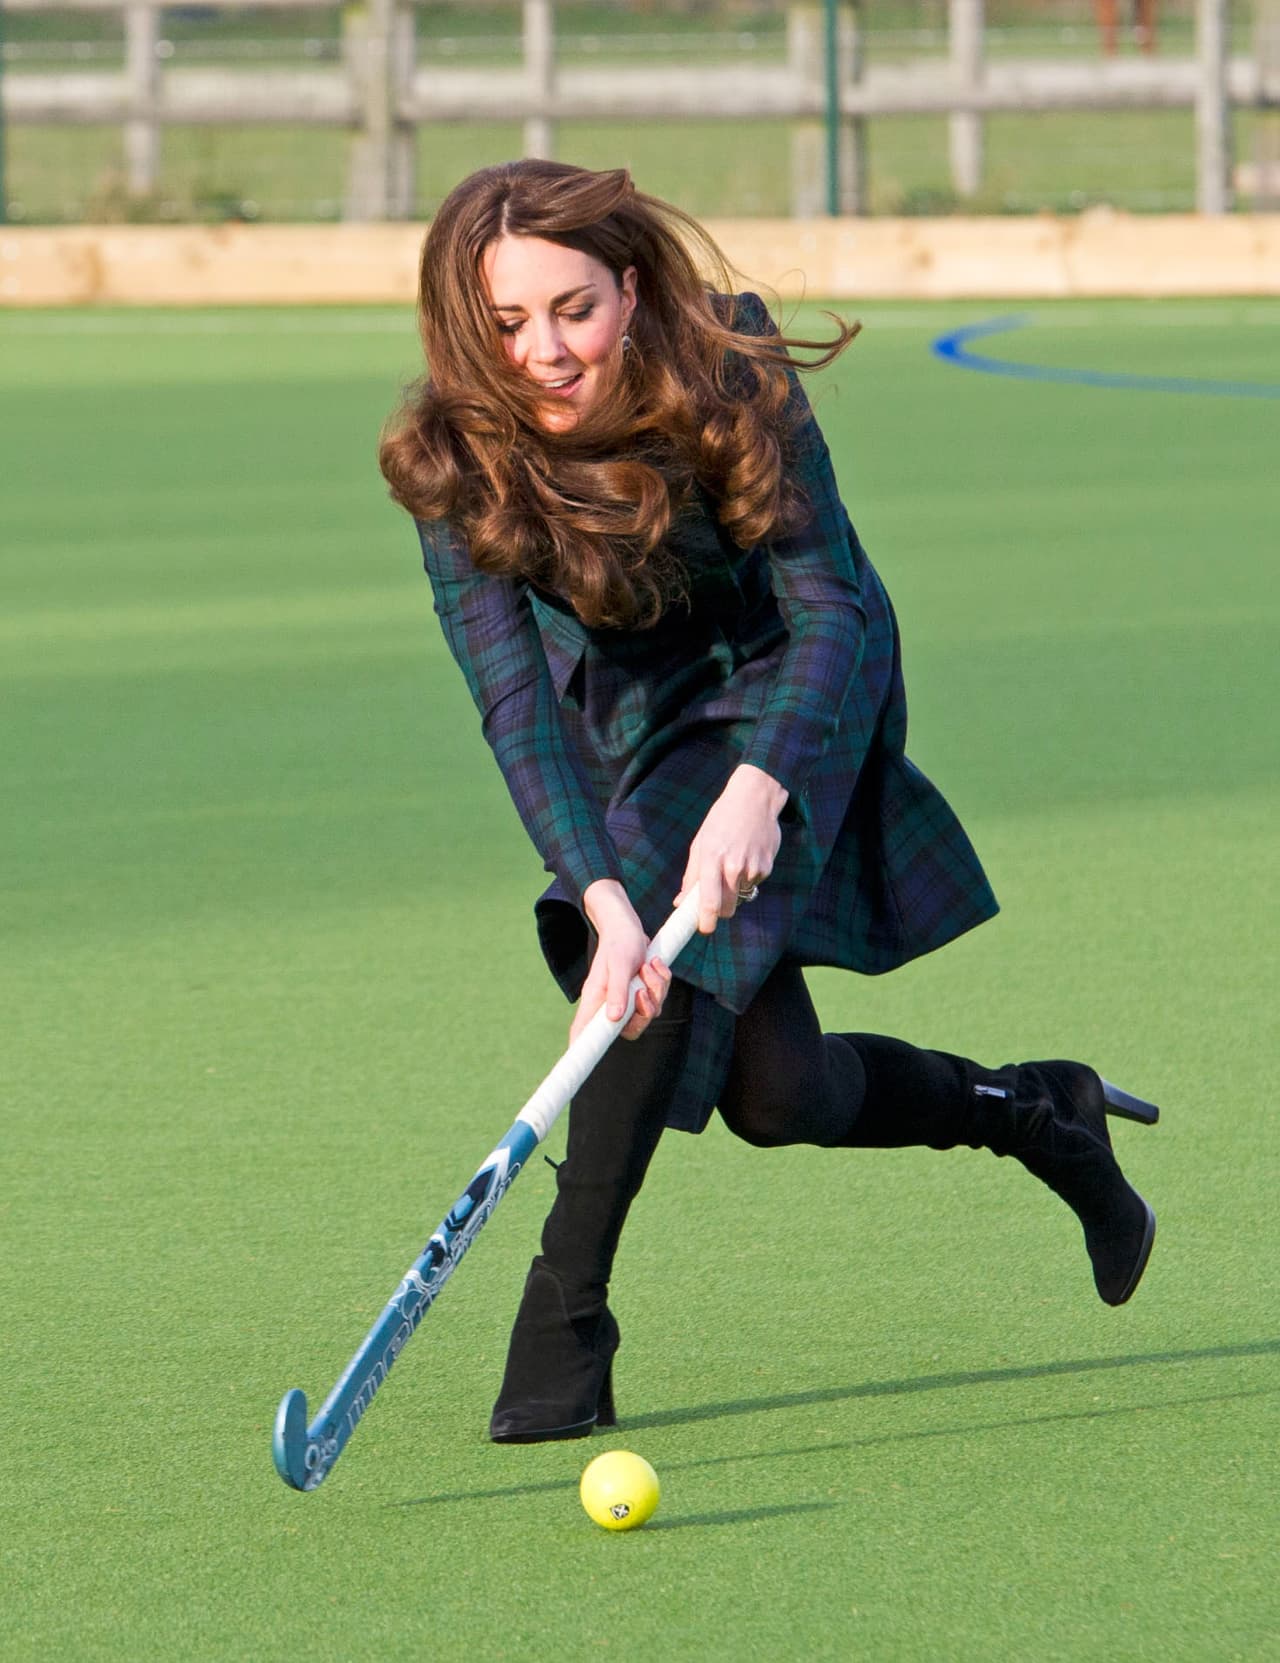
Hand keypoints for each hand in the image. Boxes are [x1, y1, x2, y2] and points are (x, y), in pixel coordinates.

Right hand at [571, 880, 672, 1043]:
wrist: (628, 924)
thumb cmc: (619, 942)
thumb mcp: (619, 964)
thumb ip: (618, 992)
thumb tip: (614, 1020)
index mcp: (596, 1000)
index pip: (584, 1033)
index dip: (581, 1051)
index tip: (579, 1064)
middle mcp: (609, 1003)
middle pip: (628, 1030)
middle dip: (645, 1012)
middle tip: (643, 990)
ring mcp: (625, 999)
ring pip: (648, 1012)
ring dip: (656, 989)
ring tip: (648, 965)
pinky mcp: (640, 991)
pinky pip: (658, 999)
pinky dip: (662, 982)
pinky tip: (654, 964)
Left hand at [676, 764, 788, 934]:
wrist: (755, 798)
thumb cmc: (721, 820)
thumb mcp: (700, 843)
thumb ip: (691, 876)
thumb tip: (681, 902)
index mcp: (712, 859)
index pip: (709, 902)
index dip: (706, 921)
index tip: (703, 929)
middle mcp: (733, 866)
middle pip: (728, 908)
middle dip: (721, 911)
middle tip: (715, 903)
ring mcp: (753, 868)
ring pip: (741, 897)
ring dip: (735, 890)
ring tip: (733, 863)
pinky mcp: (767, 867)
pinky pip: (753, 884)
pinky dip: (748, 878)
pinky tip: (747, 856)